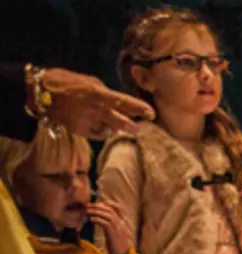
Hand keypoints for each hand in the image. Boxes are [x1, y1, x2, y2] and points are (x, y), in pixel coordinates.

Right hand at [37, 68, 153, 138]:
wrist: (41, 93)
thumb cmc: (65, 82)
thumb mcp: (89, 81)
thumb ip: (104, 92)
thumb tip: (116, 102)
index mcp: (99, 94)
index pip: (125, 102)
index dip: (140, 109)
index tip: (152, 114)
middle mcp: (95, 109)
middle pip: (119, 122)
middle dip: (131, 127)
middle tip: (139, 130)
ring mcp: (88, 121)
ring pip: (109, 129)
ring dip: (115, 129)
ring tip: (120, 128)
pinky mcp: (80, 130)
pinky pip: (97, 134)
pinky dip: (101, 132)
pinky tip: (103, 130)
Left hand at [85, 200, 132, 253]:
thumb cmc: (118, 245)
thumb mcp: (116, 234)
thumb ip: (111, 227)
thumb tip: (101, 221)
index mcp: (122, 223)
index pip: (120, 209)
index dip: (110, 204)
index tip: (99, 203)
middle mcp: (121, 224)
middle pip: (110, 211)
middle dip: (98, 206)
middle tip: (88, 206)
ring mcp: (118, 229)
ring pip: (108, 216)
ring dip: (96, 212)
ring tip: (87, 211)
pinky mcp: (113, 234)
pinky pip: (106, 224)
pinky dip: (98, 220)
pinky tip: (91, 219)